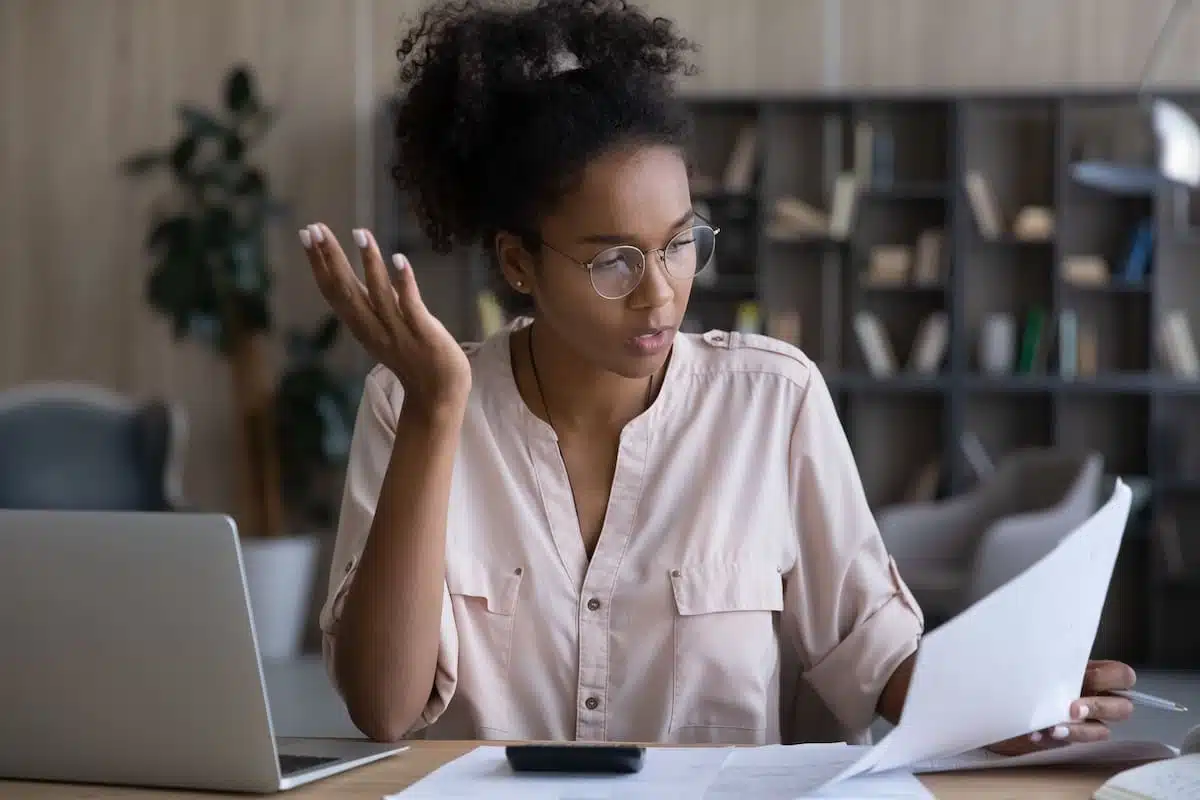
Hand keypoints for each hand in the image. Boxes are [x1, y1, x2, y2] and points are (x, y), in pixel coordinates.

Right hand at [301, 223, 471, 414]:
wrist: (438, 394)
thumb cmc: (412, 358)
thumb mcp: (383, 329)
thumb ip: (372, 304)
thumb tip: (363, 273)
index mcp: (361, 326)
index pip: (333, 291)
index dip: (318, 263)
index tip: (306, 234)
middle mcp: (374, 328)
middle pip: (347, 290)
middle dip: (331, 257)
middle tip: (315, 228)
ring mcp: (398, 331)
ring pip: (379, 293)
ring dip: (369, 262)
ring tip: (360, 233)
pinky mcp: (424, 333)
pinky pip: (411, 305)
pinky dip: (404, 283)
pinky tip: (399, 259)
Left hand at [986, 660, 1136, 755]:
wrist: (991, 702)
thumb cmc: (1014, 675)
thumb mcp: (1031, 661)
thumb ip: (1046, 660)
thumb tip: (1044, 647)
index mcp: (1089, 673)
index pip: (1122, 676)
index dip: (1114, 678)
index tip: (1089, 678)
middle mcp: (1093, 697)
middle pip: (1123, 708)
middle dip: (1100, 708)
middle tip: (1074, 708)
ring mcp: (1083, 722)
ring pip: (1102, 731)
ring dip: (1080, 730)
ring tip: (1055, 728)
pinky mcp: (1068, 740)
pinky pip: (1074, 745)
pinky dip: (1056, 739)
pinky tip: (1035, 734)